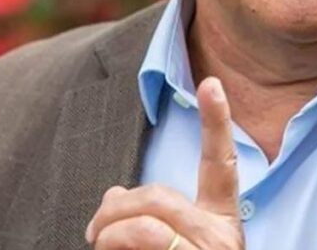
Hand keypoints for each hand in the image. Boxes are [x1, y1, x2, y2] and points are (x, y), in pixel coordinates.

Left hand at [85, 77, 244, 248]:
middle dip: (116, 209)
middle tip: (95, 229)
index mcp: (220, 222)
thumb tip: (114, 193)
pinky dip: (112, 246)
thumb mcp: (172, 246)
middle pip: (160, 195)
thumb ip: (149, 215)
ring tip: (99, 243)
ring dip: (110, 232)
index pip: (221, 164)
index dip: (216, 123)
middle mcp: (221, 235)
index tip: (211, 83)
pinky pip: (141, 240)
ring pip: (146, 222)